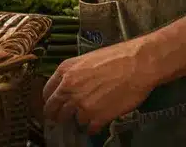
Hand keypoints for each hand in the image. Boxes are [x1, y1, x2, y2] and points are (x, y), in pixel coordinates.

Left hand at [42, 38, 158, 133]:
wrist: (138, 63)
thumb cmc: (117, 57)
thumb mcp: (87, 59)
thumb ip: (74, 74)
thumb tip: (69, 87)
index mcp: (65, 71)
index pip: (47, 93)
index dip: (50, 101)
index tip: (53, 105)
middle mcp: (69, 88)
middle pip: (54, 110)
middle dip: (57, 115)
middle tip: (62, 118)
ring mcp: (82, 104)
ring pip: (72, 120)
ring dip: (78, 120)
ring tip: (87, 117)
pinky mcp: (97, 117)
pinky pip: (88, 129)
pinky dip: (92, 128)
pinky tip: (97, 123)